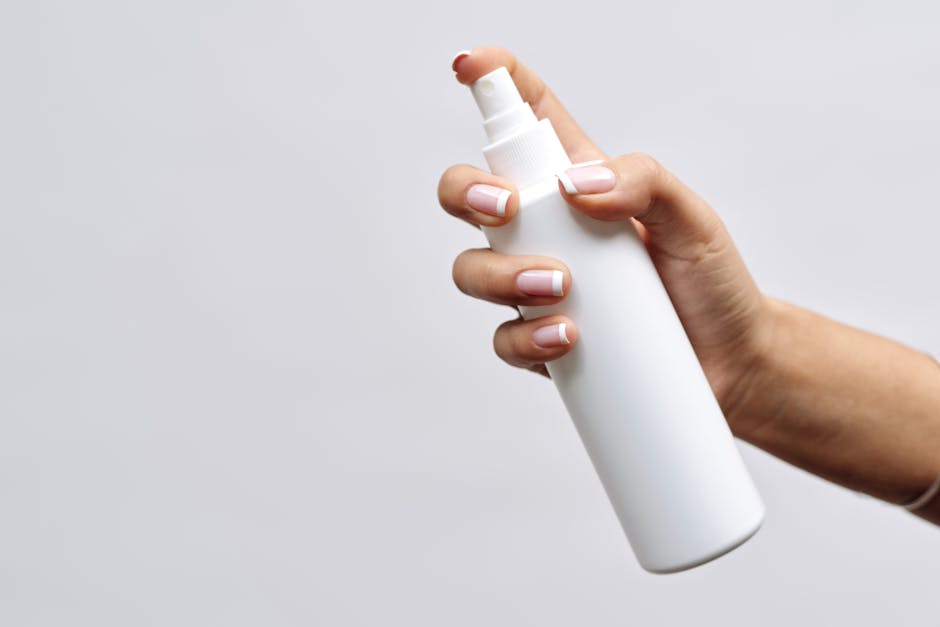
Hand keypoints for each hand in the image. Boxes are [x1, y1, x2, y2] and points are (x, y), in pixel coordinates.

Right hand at [439, 47, 770, 434]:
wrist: (729, 363)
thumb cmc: (710, 282)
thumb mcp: (691, 216)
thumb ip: (642, 181)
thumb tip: (575, 185)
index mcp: (578, 186)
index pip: (528, 123)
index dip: (495, 85)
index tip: (471, 66)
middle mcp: (548, 231)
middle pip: (468, 196)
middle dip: (465, 191)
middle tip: (504, 208)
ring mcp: (536, 285)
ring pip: (473, 269)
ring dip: (501, 275)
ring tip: (560, 286)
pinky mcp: (540, 338)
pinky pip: (503, 337)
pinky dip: (526, 337)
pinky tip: (567, 336)